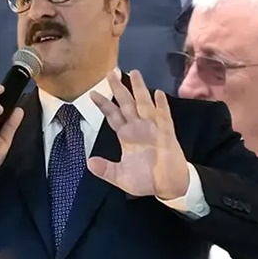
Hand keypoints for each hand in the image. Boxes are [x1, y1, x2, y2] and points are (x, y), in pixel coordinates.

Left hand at [88, 70, 188, 199]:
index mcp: (126, 136)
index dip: (104, 104)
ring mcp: (153, 129)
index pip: (113, 116)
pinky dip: (161, 106)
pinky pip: (164, 118)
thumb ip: (105, 169)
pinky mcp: (167, 135)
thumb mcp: (121, 176)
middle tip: (111, 71)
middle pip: (127, 104)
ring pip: (144, 105)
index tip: (93, 92)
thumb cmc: (146, 179)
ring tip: (134, 73)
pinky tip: (158, 94)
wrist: (168, 187)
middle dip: (119, 88)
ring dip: (140, 89)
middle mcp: (138, 128)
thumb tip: (88, 162)